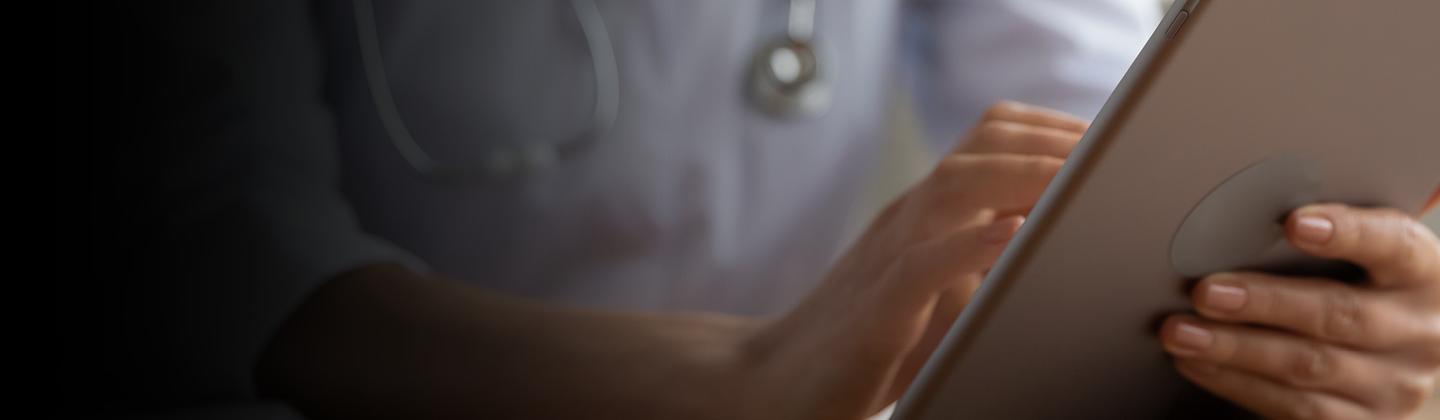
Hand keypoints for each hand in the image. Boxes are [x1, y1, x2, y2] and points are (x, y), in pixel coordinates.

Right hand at [733, 102, 1089, 418]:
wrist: (777, 381)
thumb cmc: (870, 343)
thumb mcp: (941, 292)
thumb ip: (989, 263)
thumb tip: (1066, 249)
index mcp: (928, 212)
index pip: (992, 137)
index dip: (1053, 129)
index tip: (1108, 143)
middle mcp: (909, 220)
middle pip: (981, 144)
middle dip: (1052, 141)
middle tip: (1110, 155)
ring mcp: (888, 257)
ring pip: (954, 187)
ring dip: (1023, 176)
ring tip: (1076, 179)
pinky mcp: (876, 311)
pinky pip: (922, 264)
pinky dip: (969, 245)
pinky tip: (1012, 236)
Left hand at [1161, 204, 1439, 418]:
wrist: (1387, 364)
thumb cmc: (1355, 290)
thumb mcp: (1357, 262)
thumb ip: (1318, 239)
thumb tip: (1235, 219)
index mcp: (1421, 274)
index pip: (1394, 245)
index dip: (1347, 233)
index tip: (1294, 222)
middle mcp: (1419, 332)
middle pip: (1339, 314)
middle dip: (1264, 302)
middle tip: (1205, 292)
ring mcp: (1394, 385)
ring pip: (1307, 366)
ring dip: (1234, 349)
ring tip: (1181, 333)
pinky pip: (1293, 408)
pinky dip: (1235, 382)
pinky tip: (1197, 364)